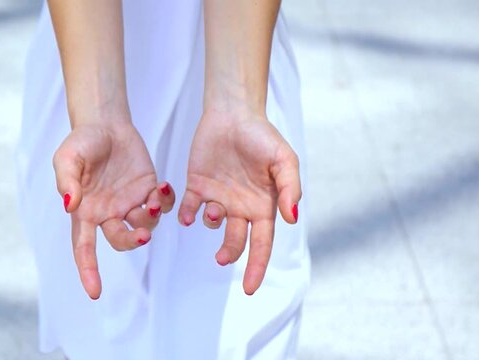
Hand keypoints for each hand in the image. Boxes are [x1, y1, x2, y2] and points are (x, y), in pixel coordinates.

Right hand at [53, 120, 175, 299]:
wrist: (105, 123)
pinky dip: (166, 201)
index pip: (84, 248)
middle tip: (142, 234)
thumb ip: (67, 182)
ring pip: (145, 225)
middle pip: (121, 240)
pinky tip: (165, 187)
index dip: (88, 271)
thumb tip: (70, 206)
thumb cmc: (81, 142)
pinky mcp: (148, 189)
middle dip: (132, 241)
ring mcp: (130, 203)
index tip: (95, 292)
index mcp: (85, 212)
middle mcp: (108, 213)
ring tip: (155, 198)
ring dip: (152, 218)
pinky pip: (162, 205)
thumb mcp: (67, 158)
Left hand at [179, 109, 301, 294]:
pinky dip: (185, 214)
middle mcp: (240, 206)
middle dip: (229, 253)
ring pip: (212, 224)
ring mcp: (218, 197)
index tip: (249, 289)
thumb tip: (292, 219)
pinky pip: (188, 208)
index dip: (257, 267)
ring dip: (212, 222)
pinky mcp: (197, 185)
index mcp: (263, 205)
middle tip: (221, 258)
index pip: (262, 244)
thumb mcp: (284, 161)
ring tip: (215, 208)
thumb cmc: (262, 136)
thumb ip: (289, 189)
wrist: (233, 113)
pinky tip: (187, 213)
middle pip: (235, 241)